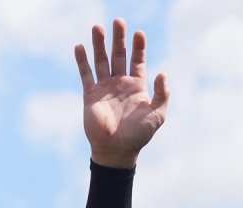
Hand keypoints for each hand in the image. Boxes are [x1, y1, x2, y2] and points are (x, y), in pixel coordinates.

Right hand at [74, 18, 169, 168]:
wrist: (117, 150)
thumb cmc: (139, 135)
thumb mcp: (157, 115)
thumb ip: (161, 95)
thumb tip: (162, 73)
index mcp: (137, 87)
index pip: (137, 61)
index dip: (138, 47)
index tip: (139, 33)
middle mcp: (120, 84)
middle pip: (118, 55)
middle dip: (119, 39)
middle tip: (118, 21)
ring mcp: (104, 88)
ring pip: (101, 60)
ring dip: (99, 44)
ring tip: (97, 27)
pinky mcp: (90, 94)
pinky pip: (85, 74)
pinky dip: (82, 60)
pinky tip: (80, 46)